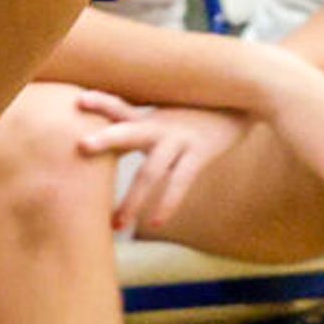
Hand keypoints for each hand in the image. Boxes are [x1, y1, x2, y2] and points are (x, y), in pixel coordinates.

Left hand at [73, 91, 246, 237]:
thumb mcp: (171, 114)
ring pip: (152, 171)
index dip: (100, 103)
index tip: (77, 102)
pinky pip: (181, 181)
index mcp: (150, 117)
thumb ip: (146, 127)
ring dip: (133, 199)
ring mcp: (181, 138)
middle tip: (81, 145)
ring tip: (116, 225)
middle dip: (105, 138)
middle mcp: (161, 125)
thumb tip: (117, 142)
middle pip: (128, 131)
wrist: (246, 97)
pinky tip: (155, 221)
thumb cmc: (202, 111)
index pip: (119, 107)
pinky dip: (168, 203)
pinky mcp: (201, 152)